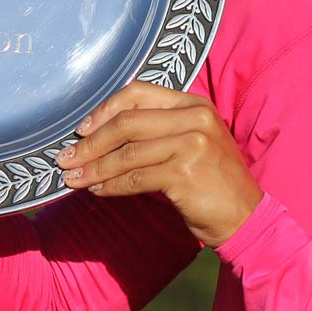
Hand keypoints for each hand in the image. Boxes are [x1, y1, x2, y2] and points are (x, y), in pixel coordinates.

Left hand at [55, 80, 262, 246]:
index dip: (105, 109)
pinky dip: (110, 185)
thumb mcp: (193, 143)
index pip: (139, 93)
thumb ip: (159, 129)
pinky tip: (97, 191)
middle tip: (65, 157)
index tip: (81, 128)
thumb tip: (103, 130)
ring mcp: (192, 144)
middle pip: (127, 122)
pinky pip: (135, 178)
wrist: (246, 217)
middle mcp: (195, 118)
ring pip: (127, 152)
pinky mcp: (185, 173)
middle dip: (90, 141)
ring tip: (73, 178)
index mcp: (195, 104)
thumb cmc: (213, 182)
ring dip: (94, 167)